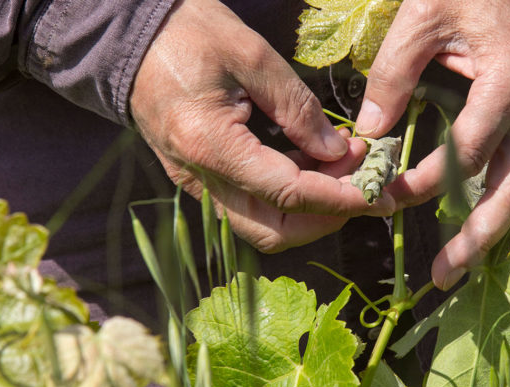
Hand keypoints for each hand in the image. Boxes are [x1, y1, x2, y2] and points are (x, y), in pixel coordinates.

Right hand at [130, 0, 391, 251]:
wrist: (133, 36)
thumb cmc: (188, 33)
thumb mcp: (253, 56)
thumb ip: (298, 108)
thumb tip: (337, 151)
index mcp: (211, 145)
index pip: (288, 194)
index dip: (338, 198)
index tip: (377, 192)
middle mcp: (200, 178)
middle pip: (271, 230)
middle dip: (324, 218)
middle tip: (360, 184)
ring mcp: (196, 183)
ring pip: (259, 225)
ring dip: (306, 211)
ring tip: (341, 169)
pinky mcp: (199, 177)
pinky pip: (247, 204)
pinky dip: (285, 196)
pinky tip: (308, 163)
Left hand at [356, 0, 509, 289]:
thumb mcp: (424, 17)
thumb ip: (393, 75)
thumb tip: (368, 133)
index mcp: (506, 88)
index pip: (467, 154)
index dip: (427, 182)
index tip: (387, 195)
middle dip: (476, 238)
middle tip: (442, 275)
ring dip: (492, 233)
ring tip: (458, 268)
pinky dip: (507, 206)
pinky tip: (485, 231)